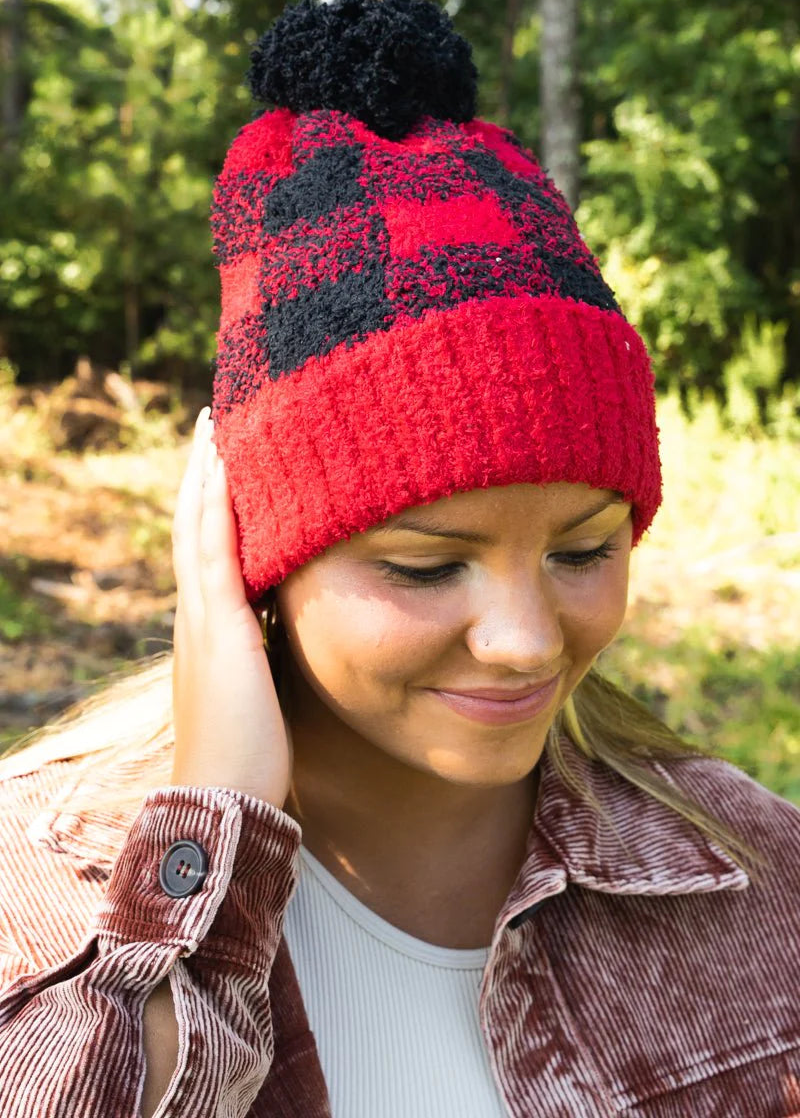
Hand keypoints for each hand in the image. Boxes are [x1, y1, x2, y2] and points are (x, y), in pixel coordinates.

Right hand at [170, 407, 292, 807]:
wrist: (225, 800)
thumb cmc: (250, 758)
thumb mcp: (263, 691)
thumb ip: (270, 656)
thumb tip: (294, 631)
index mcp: (210, 630)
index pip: (208, 550)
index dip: (213, 504)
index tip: (226, 460)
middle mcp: (199, 616)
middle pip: (196, 527)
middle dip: (205, 475)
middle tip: (215, 423)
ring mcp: (204, 621)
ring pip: (199, 530)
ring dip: (207, 476)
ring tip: (216, 428)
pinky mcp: (221, 630)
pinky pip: (215, 554)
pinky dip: (218, 509)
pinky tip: (227, 469)